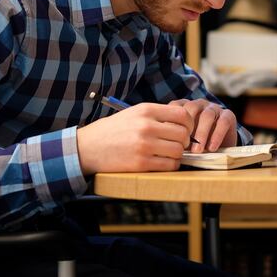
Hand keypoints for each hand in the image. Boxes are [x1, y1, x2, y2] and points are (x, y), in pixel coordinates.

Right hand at [77, 103, 193, 173]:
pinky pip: (169, 165)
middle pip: (183, 134)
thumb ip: (157, 115)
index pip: (182, 115)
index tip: (186, 130)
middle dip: (184, 141)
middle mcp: (146, 126)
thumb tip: (185, 122)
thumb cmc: (113, 130)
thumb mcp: (134, 113)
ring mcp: (144, 145)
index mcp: (146, 110)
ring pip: (178, 151)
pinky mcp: (141, 163)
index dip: (189, 124)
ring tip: (169, 154)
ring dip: (177, 154)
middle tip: (177, 144)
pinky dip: (170, 165)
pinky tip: (163, 162)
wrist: (87, 147)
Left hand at [168, 99, 237, 152]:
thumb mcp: (183, 141)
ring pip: (208, 115)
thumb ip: (175, 139)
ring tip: (198, 151)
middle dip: (187, 128)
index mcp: (185, 107)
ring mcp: (214, 108)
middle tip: (184, 146)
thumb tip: (165, 147)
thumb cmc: (195, 143)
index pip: (176, 107)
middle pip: (192, 108)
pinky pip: (223, 122)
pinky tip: (212, 148)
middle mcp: (199, 104)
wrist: (219, 146)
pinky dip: (217, 135)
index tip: (169, 139)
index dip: (172, 121)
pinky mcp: (228, 115)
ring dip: (202, 134)